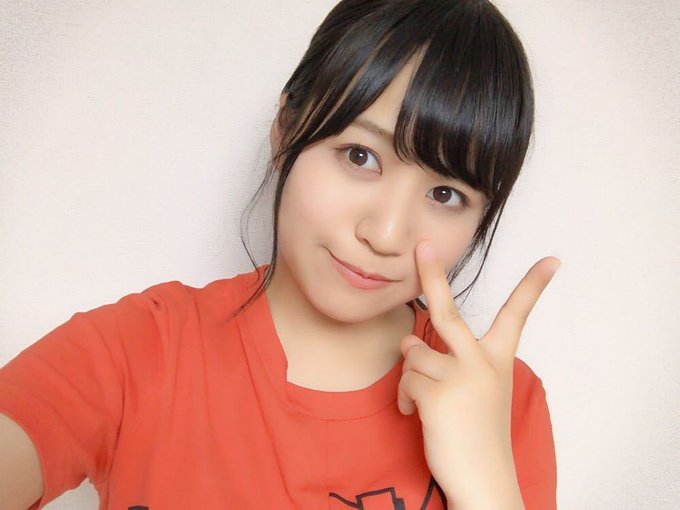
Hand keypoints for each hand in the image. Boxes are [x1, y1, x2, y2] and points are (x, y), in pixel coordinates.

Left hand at [397, 240, 559, 508]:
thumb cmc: (478, 434)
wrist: (484, 478)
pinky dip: (404, 397)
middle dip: (432, 275)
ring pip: (413, 353)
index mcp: (498, 360)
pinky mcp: (437, 393)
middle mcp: (481, 363)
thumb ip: (452, 361)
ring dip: (410, 376)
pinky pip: (405, 380)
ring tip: (423, 399)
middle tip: (423, 246)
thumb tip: (410, 340)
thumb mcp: (479, 391)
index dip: (532, 287)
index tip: (550, 260)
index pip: (517, 316)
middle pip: (447, 311)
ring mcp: (459, 376)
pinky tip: (416, 414)